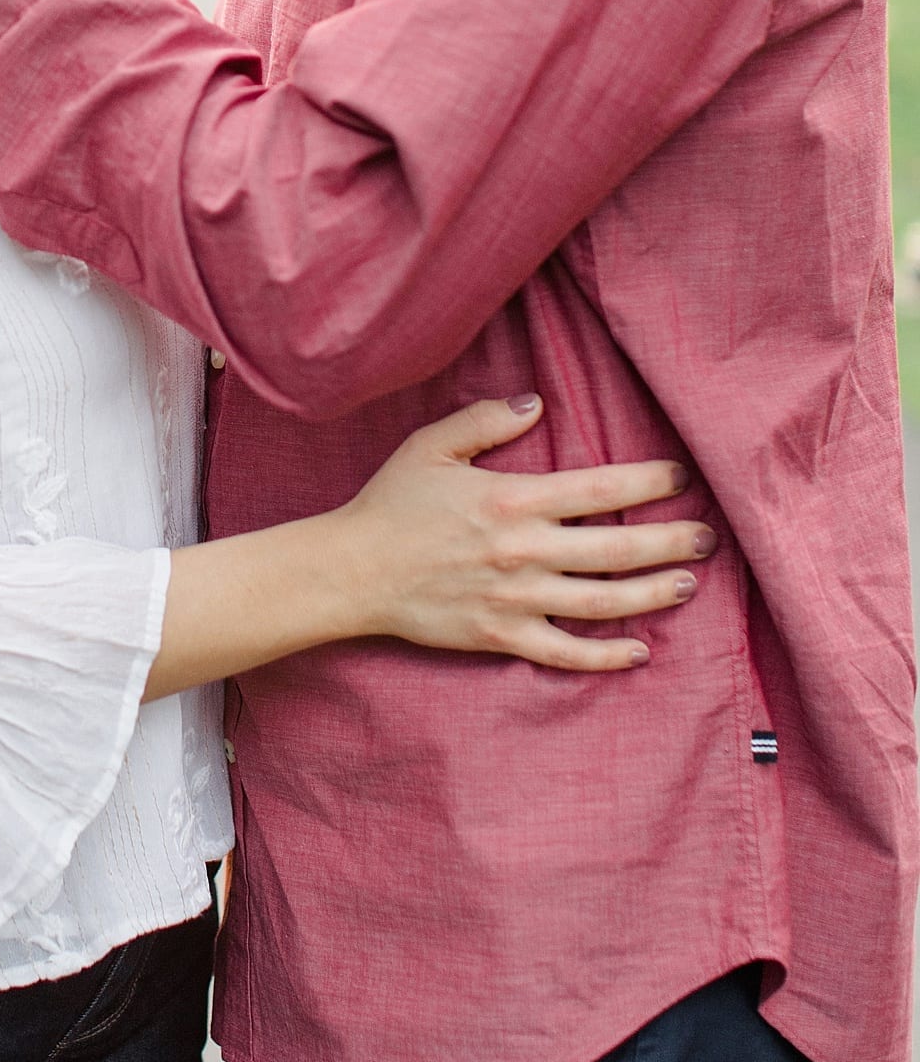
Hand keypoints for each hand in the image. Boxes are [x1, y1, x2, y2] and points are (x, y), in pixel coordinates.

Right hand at [338, 394, 715, 671]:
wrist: (352, 571)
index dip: (648, 483)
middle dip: (670, 541)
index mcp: (512, 499)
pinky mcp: (503, 637)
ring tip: (688, 583)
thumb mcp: (430, 446)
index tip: (680, 478)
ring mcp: (517, 599)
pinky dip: (607, 656)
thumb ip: (484, 421)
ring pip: (604, 602)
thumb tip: (536, 405)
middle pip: (617, 549)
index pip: (600, 488)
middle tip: (709, 537)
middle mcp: (524, 551)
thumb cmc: (391, 504)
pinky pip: (567, 653)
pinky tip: (640, 650)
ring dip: (654, 594)